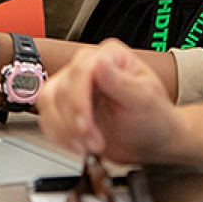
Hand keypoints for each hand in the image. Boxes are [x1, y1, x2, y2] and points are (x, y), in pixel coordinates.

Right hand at [37, 38, 179, 164]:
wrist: (151, 140)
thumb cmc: (155, 118)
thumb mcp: (144, 100)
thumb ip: (121, 82)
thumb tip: (101, 62)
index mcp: (109, 56)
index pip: (80, 70)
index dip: (78, 100)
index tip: (85, 125)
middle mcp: (88, 66)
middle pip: (61, 87)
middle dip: (74, 121)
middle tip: (93, 141)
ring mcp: (74, 85)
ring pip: (48, 101)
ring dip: (64, 129)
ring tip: (85, 145)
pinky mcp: (65, 105)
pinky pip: (47, 116)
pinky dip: (58, 134)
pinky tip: (76, 143)